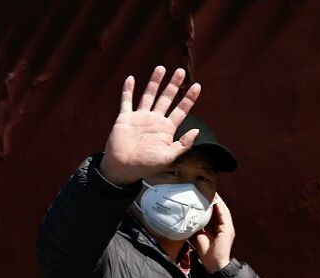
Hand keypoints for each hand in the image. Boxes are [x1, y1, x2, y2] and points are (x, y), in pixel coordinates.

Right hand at [98, 66, 200, 185]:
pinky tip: (131, 79)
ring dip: (155, 82)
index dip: (189, 98)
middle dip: (174, 85)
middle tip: (181, 71)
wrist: (122, 169)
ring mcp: (139, 118)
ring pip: (149, 95)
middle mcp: (154, 120)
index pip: (181, 110)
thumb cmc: (145, 166)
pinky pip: (127, 101)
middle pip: (166, 98)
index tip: (197, 86)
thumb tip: (196, 130)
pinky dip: (128, 90)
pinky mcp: (125, 118)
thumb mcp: (168, 158)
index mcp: (166, 129)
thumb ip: (183, 145)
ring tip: (161, 68)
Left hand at [190, 194, 234, 272]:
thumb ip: (197, 226)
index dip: (209, 203)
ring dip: (217, 201)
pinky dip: (219, 207)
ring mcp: (227, 227)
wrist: (214, 264)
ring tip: (212, 192)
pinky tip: (215, 201)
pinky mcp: (228, 229)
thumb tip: (189, 218)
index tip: (202, 194)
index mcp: (218, 227)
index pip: (214, 212)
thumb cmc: (206, 252)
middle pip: (219, 209)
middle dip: (214, 199)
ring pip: (223, 210)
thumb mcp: (199, 235)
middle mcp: (224, 225)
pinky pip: (224, 215)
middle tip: (207, 189)